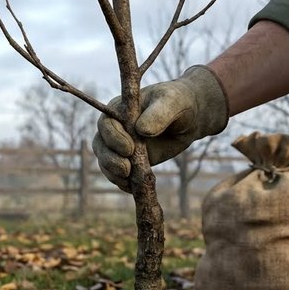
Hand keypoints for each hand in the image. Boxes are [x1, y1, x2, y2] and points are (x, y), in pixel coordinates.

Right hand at [92, 65, 227, 190]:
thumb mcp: (172, 102)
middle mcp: (114, 128)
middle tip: (126, 170)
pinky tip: (133, 187)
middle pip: (100, 146)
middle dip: (110, 160)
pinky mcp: (129, 161)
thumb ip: (158, 113)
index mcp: (119, 109)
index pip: (106, 124)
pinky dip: (123, 183)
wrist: (188, 119)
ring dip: (113, 174)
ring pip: (105, 162)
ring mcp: (119, 147)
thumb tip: (142, 130)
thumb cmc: (177, 103)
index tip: (130, 149)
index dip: (114, 138)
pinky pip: (117, 175)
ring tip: (129, 180)